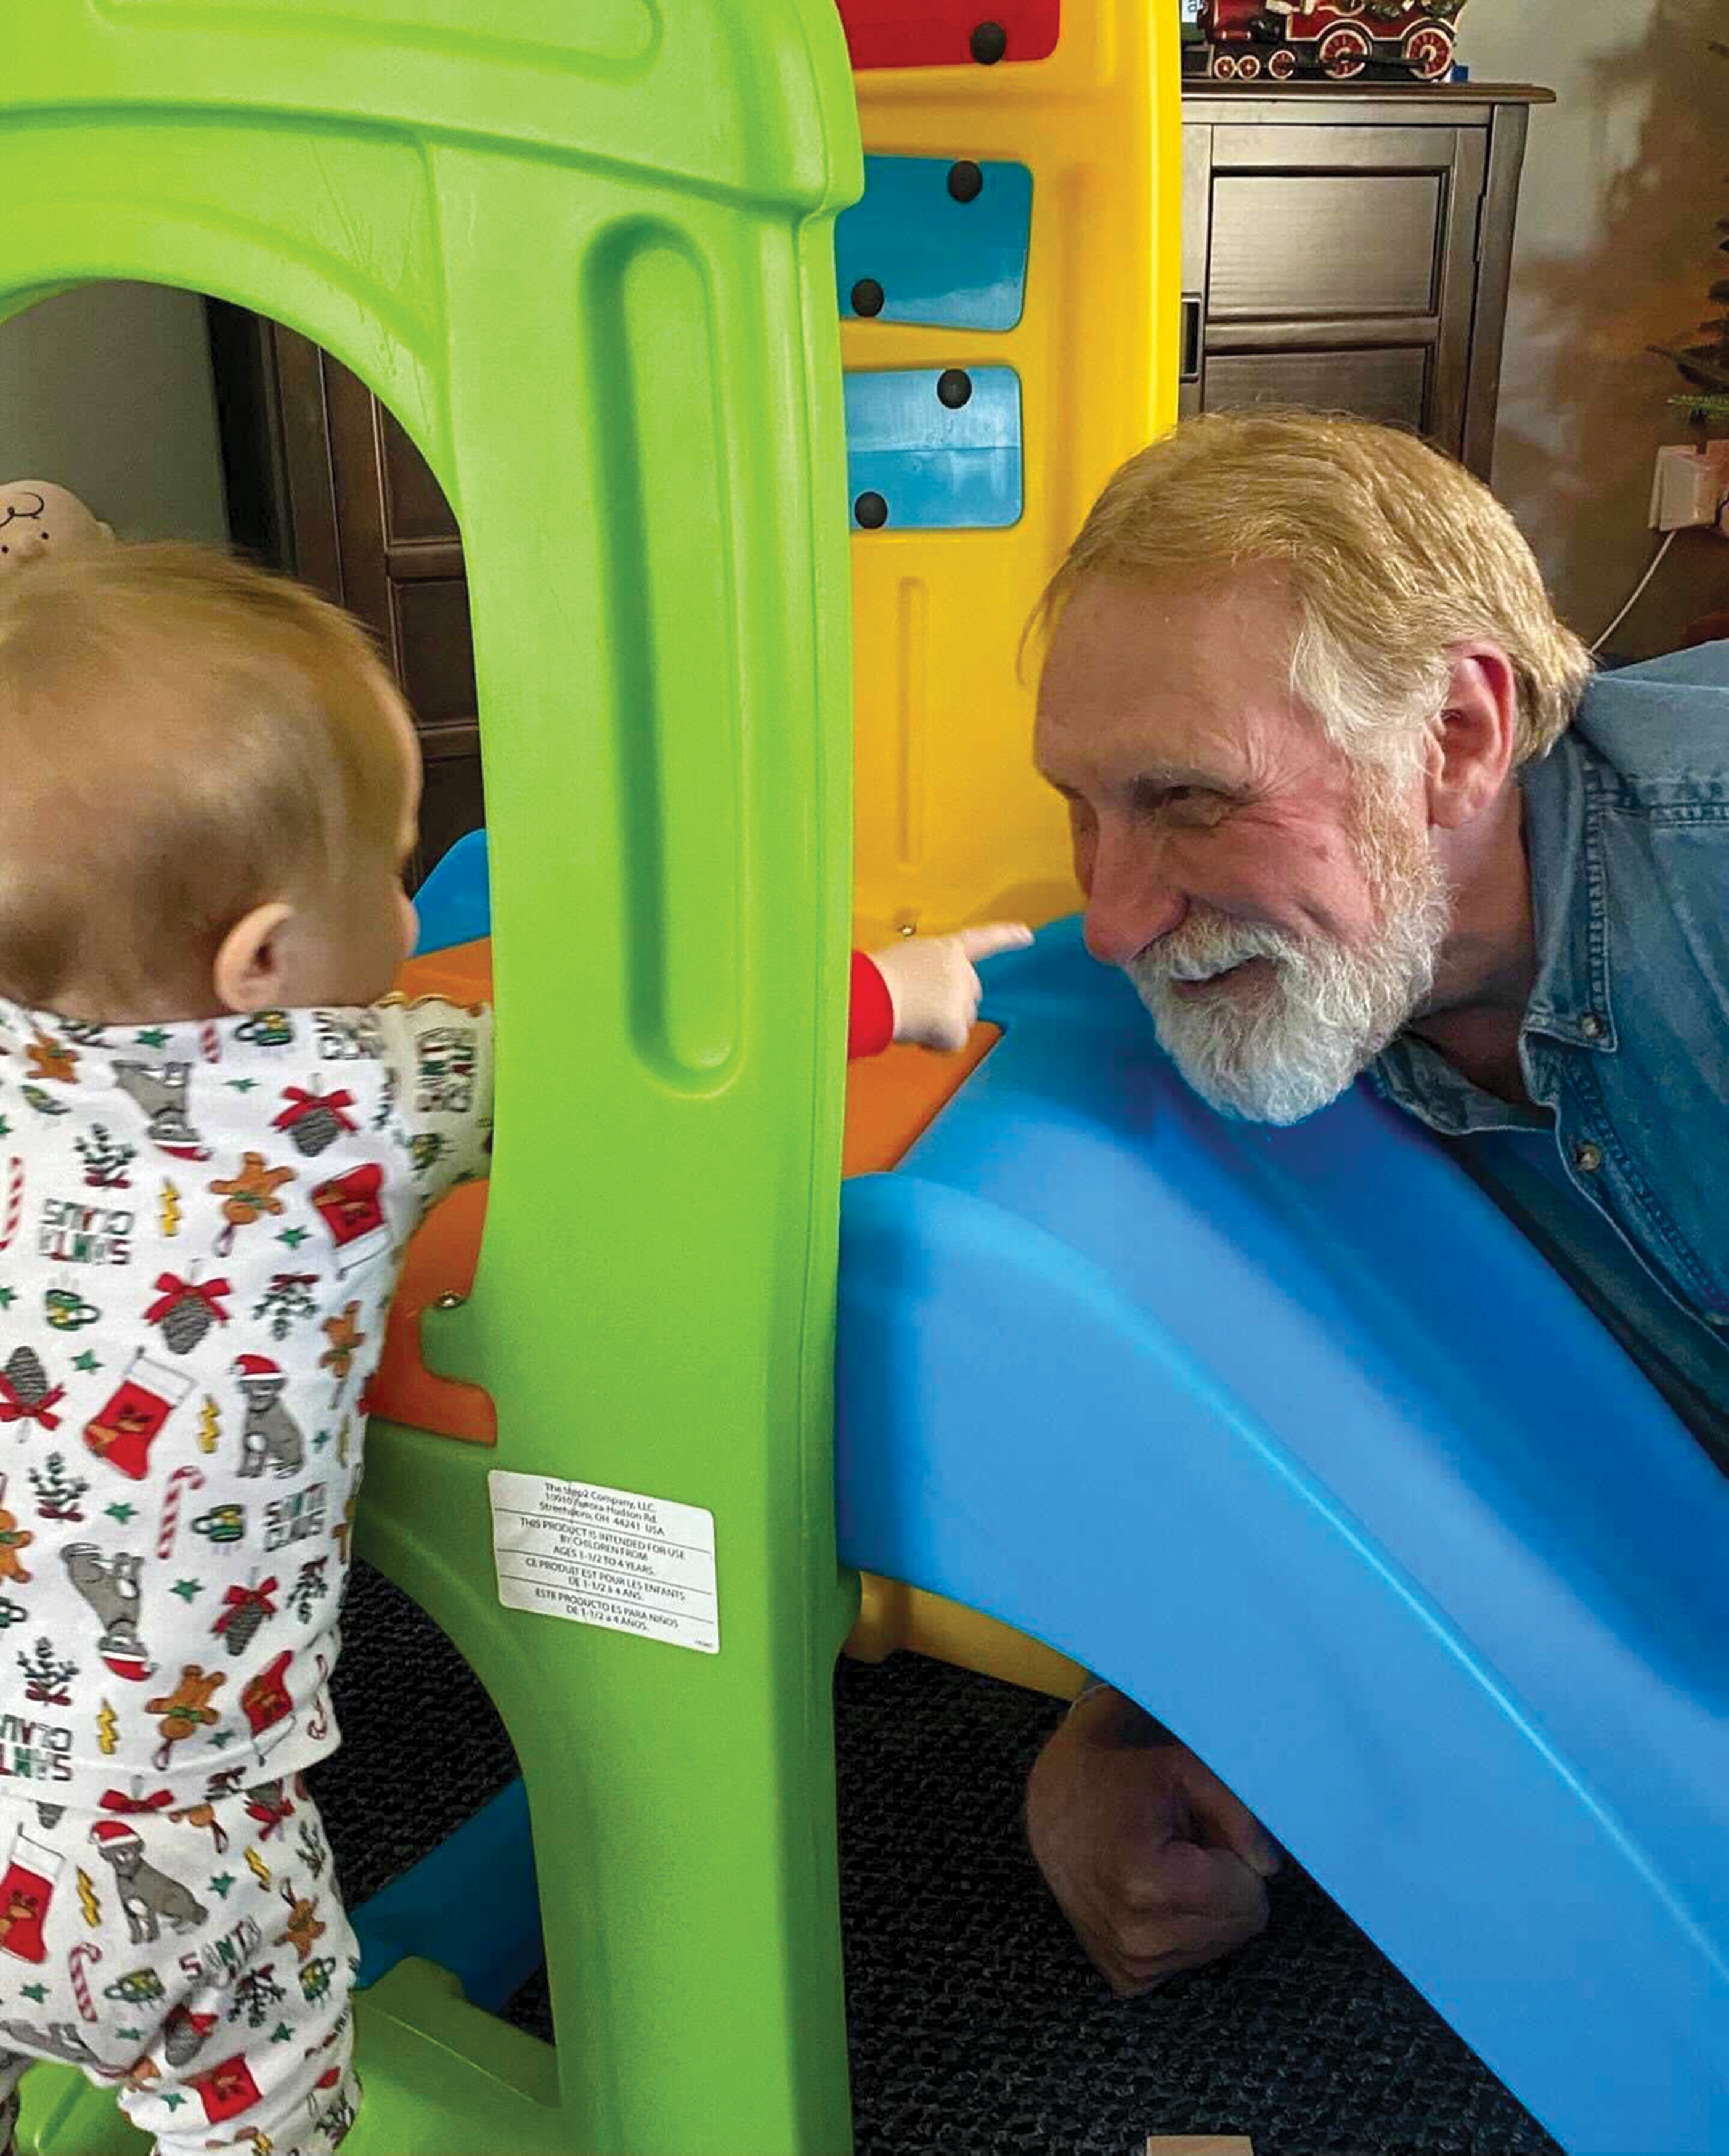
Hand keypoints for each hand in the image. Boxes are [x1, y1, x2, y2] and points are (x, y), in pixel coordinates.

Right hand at [869, 923, 1033, 1051]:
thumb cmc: (874, 979)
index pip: (982, 940)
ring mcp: (961, 997)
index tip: (1027, 935)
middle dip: (952, 1005)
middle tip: (920, 1009)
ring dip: (941, 1025)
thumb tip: (930, 998)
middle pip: (971, 994)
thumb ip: (927, 972)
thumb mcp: (905, 961)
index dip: (1006, 937)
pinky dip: (936, 1045)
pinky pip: (953, 1044)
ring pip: (962, 1021)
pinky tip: (916, 1033)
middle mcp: (960, 970)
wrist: (869, 995)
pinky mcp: (956, 1023)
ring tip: (910, 1017)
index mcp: (944, 949)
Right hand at [1024, 1687, 1280, 1995]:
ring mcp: (1129, 1963)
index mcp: (1147, 1883)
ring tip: (1165, 1868)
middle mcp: (1136, 1936)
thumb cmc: (1123, 1781)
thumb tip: (1269, 1867)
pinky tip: (1152, 1895)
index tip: (1199, 1833)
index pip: (1248, 1898)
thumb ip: (1237, 1811)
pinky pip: (1190, 1960)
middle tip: (1185, 1850)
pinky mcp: (1126, 1978)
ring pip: (1219, 1945)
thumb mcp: (1183, 1770)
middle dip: (1224, 1883)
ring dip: (1204, 1905)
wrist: (1057, 1805)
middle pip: (1238, 1927)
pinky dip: (1182, 1927)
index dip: (1234, 1858)